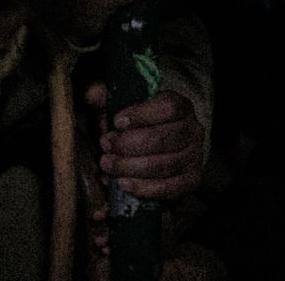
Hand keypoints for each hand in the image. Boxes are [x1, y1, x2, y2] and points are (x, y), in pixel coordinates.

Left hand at [86, 82, 204, 200]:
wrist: (168, 141)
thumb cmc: (144, 120)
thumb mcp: (127, 103)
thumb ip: (108, 96)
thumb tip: (90, 95)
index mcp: (181, 105)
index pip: (167, 107)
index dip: (141, 115)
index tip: (116, 121)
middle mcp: (193, 130)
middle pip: (161, 139)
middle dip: (127, 145)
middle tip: (105, 145)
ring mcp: (194, 157)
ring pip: (162, 165)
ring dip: (130, 167)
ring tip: (107, 165)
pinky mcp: (190, 181)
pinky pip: (168, 189)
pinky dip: (143, 188)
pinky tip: (123, 184)